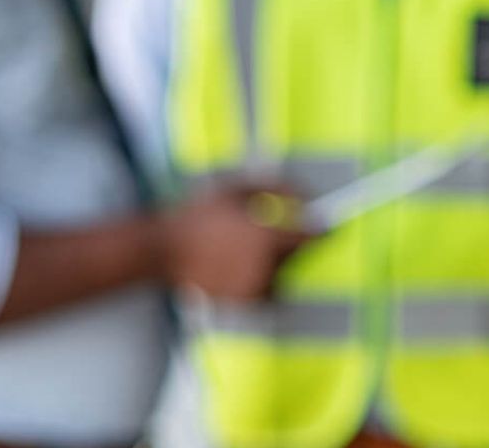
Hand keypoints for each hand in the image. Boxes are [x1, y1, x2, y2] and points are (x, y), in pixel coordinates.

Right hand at [159, 184, 314, 300]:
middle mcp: (262, 266)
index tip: (326, 225)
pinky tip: (242, 264)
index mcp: (265, 236)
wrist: (162, 249)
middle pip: (298, 256)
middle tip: (270, 232)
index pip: (310, 237)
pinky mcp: (241, 302)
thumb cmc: (200, 213)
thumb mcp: (238, 187)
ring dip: (279, 261)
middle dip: (292, 243)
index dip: (320, 230)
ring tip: (249, 248)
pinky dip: (264, 278)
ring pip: (284, 274)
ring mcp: (251, 287)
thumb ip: (278, 187)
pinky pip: (267, 290)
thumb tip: (307, 196)